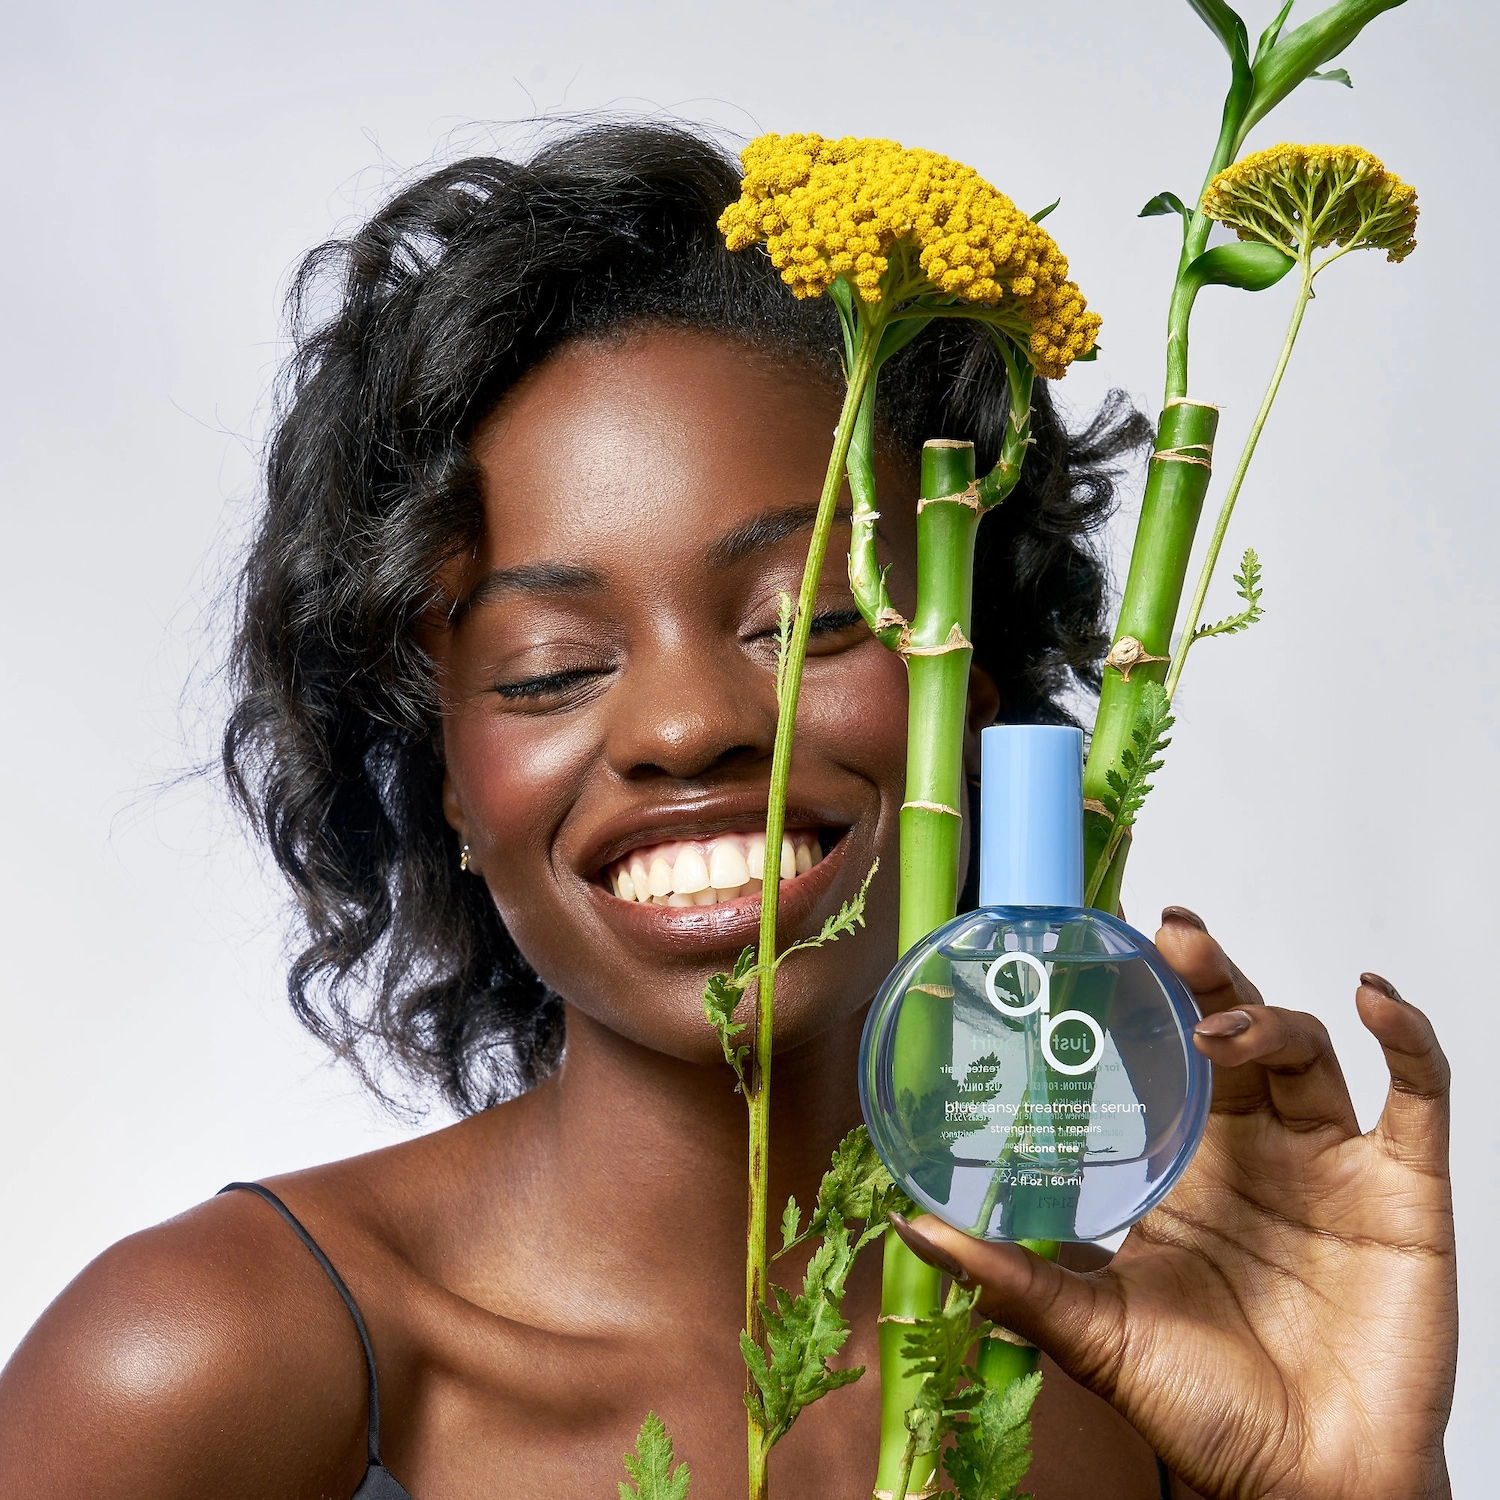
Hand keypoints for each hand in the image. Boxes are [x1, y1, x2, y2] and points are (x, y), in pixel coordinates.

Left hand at [893, 907, 1456, 1499]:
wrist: (1308, 1490)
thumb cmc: (1206, 1411)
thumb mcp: (1095, 1333)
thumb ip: (1010, 1278)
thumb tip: (911, 1227)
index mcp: (1180, 1166)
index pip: (1155, 1054)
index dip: (1133, 996)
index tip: (1091, 938)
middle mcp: (1252, 1149)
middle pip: (1229, 1027)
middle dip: (1201, 974)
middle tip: (1164, 932)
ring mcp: (1328, 1163)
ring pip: (1303, 1049)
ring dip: (1264, 1018)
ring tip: (1217, 1028)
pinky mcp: (1403, 1193)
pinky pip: (1418, 1097)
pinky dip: (1406, 1041)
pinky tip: (1372, 1003)